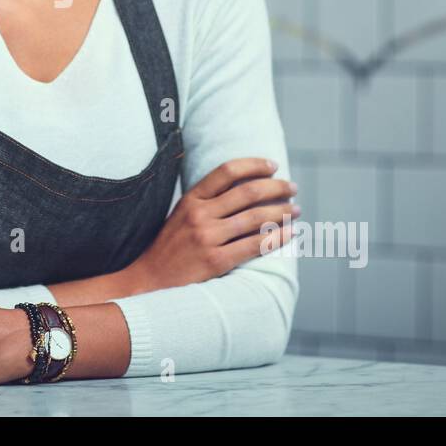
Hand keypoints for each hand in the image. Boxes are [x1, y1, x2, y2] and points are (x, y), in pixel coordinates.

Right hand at [123, 157, 298, 293]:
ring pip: (256, 218)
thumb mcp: (181, 214)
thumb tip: (246, 188)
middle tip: (292, 188)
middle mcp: (200, 215)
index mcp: (191, 199)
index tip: (273, 166)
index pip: (227, 171)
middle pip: (248, 192)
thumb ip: (207, 200)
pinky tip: (290, 233)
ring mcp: (208, 238)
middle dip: (276, 187)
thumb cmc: (170, 247)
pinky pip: (255, 245)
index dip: (254, 165)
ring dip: (282, 211)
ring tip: (295, 210)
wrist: (150, 280)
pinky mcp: (216, 261)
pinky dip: (277, 237)